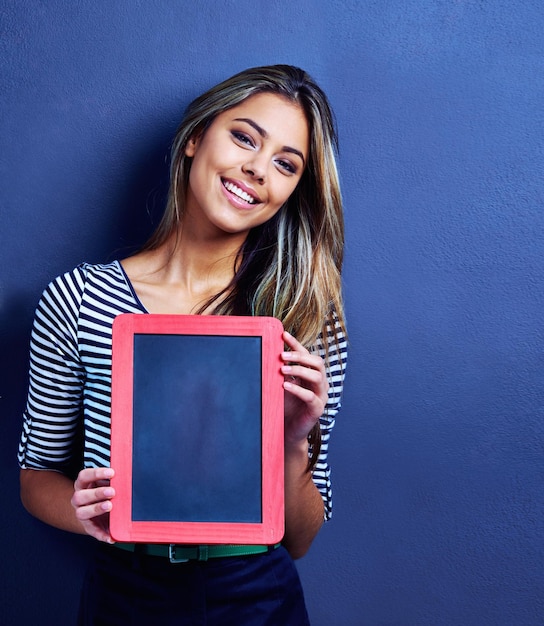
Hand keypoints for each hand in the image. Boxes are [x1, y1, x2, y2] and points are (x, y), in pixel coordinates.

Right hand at [71, 467, 115, 542]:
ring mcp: (82, 513)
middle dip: (97, 493)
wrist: (95, 510)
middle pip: (80, 496)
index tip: (112, 472)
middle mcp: (78, 499)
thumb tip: (126, 473)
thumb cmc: (103, 492)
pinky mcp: (89, 527)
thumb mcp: (105, 483)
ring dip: (96, 509)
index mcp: (82, 485)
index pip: (84, 476)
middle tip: (112, 491)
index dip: (96, 473)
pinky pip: (93, 532)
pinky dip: (102, 535)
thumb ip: (112, 480)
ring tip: (110, 506)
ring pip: (81, 513)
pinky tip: (111, 536)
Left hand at [281, 331, 328, 447]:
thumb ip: (280, 372)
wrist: (288, 432)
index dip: (296, 344)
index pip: (307, 354)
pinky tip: (285, 386)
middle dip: (300, 356)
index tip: (283, 335)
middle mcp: (319, 383)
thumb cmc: (285, 407)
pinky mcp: (317, 409)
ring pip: (317, 376)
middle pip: (317, 362)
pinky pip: (311, 396)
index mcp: (312, 375)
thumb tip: (267, 354)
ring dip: (299, 370)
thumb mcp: (281, 385)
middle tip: (282, 355)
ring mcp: (321, 396)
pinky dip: (298, 390)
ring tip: (282, 369)